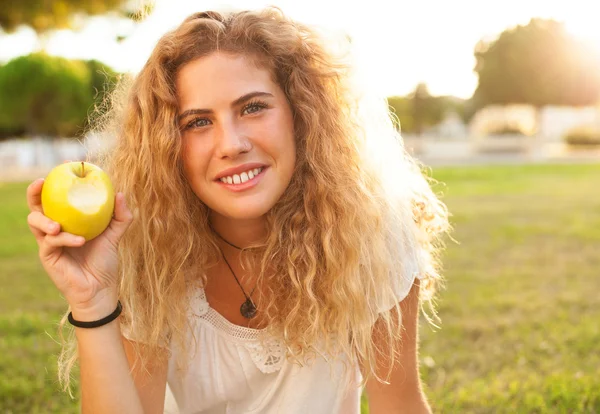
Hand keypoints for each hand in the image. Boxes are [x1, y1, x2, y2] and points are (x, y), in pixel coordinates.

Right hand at [26, 177, 132, 314]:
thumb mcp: (115, 236)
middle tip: (41, 182)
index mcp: (68, 221)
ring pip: (35, 222)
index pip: (57, 198)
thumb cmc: (105, 262)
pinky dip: (65, 239)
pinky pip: (50, 242)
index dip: (56, 181)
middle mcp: (55, 229)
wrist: (101, 290)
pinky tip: (79, 241)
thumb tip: (120, 193)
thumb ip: (120, 216)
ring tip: (57, 226)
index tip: (64, 165)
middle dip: (34, 193)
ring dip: (44, 220)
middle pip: (36, 206)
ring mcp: (49, 242)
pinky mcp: (48, 256)